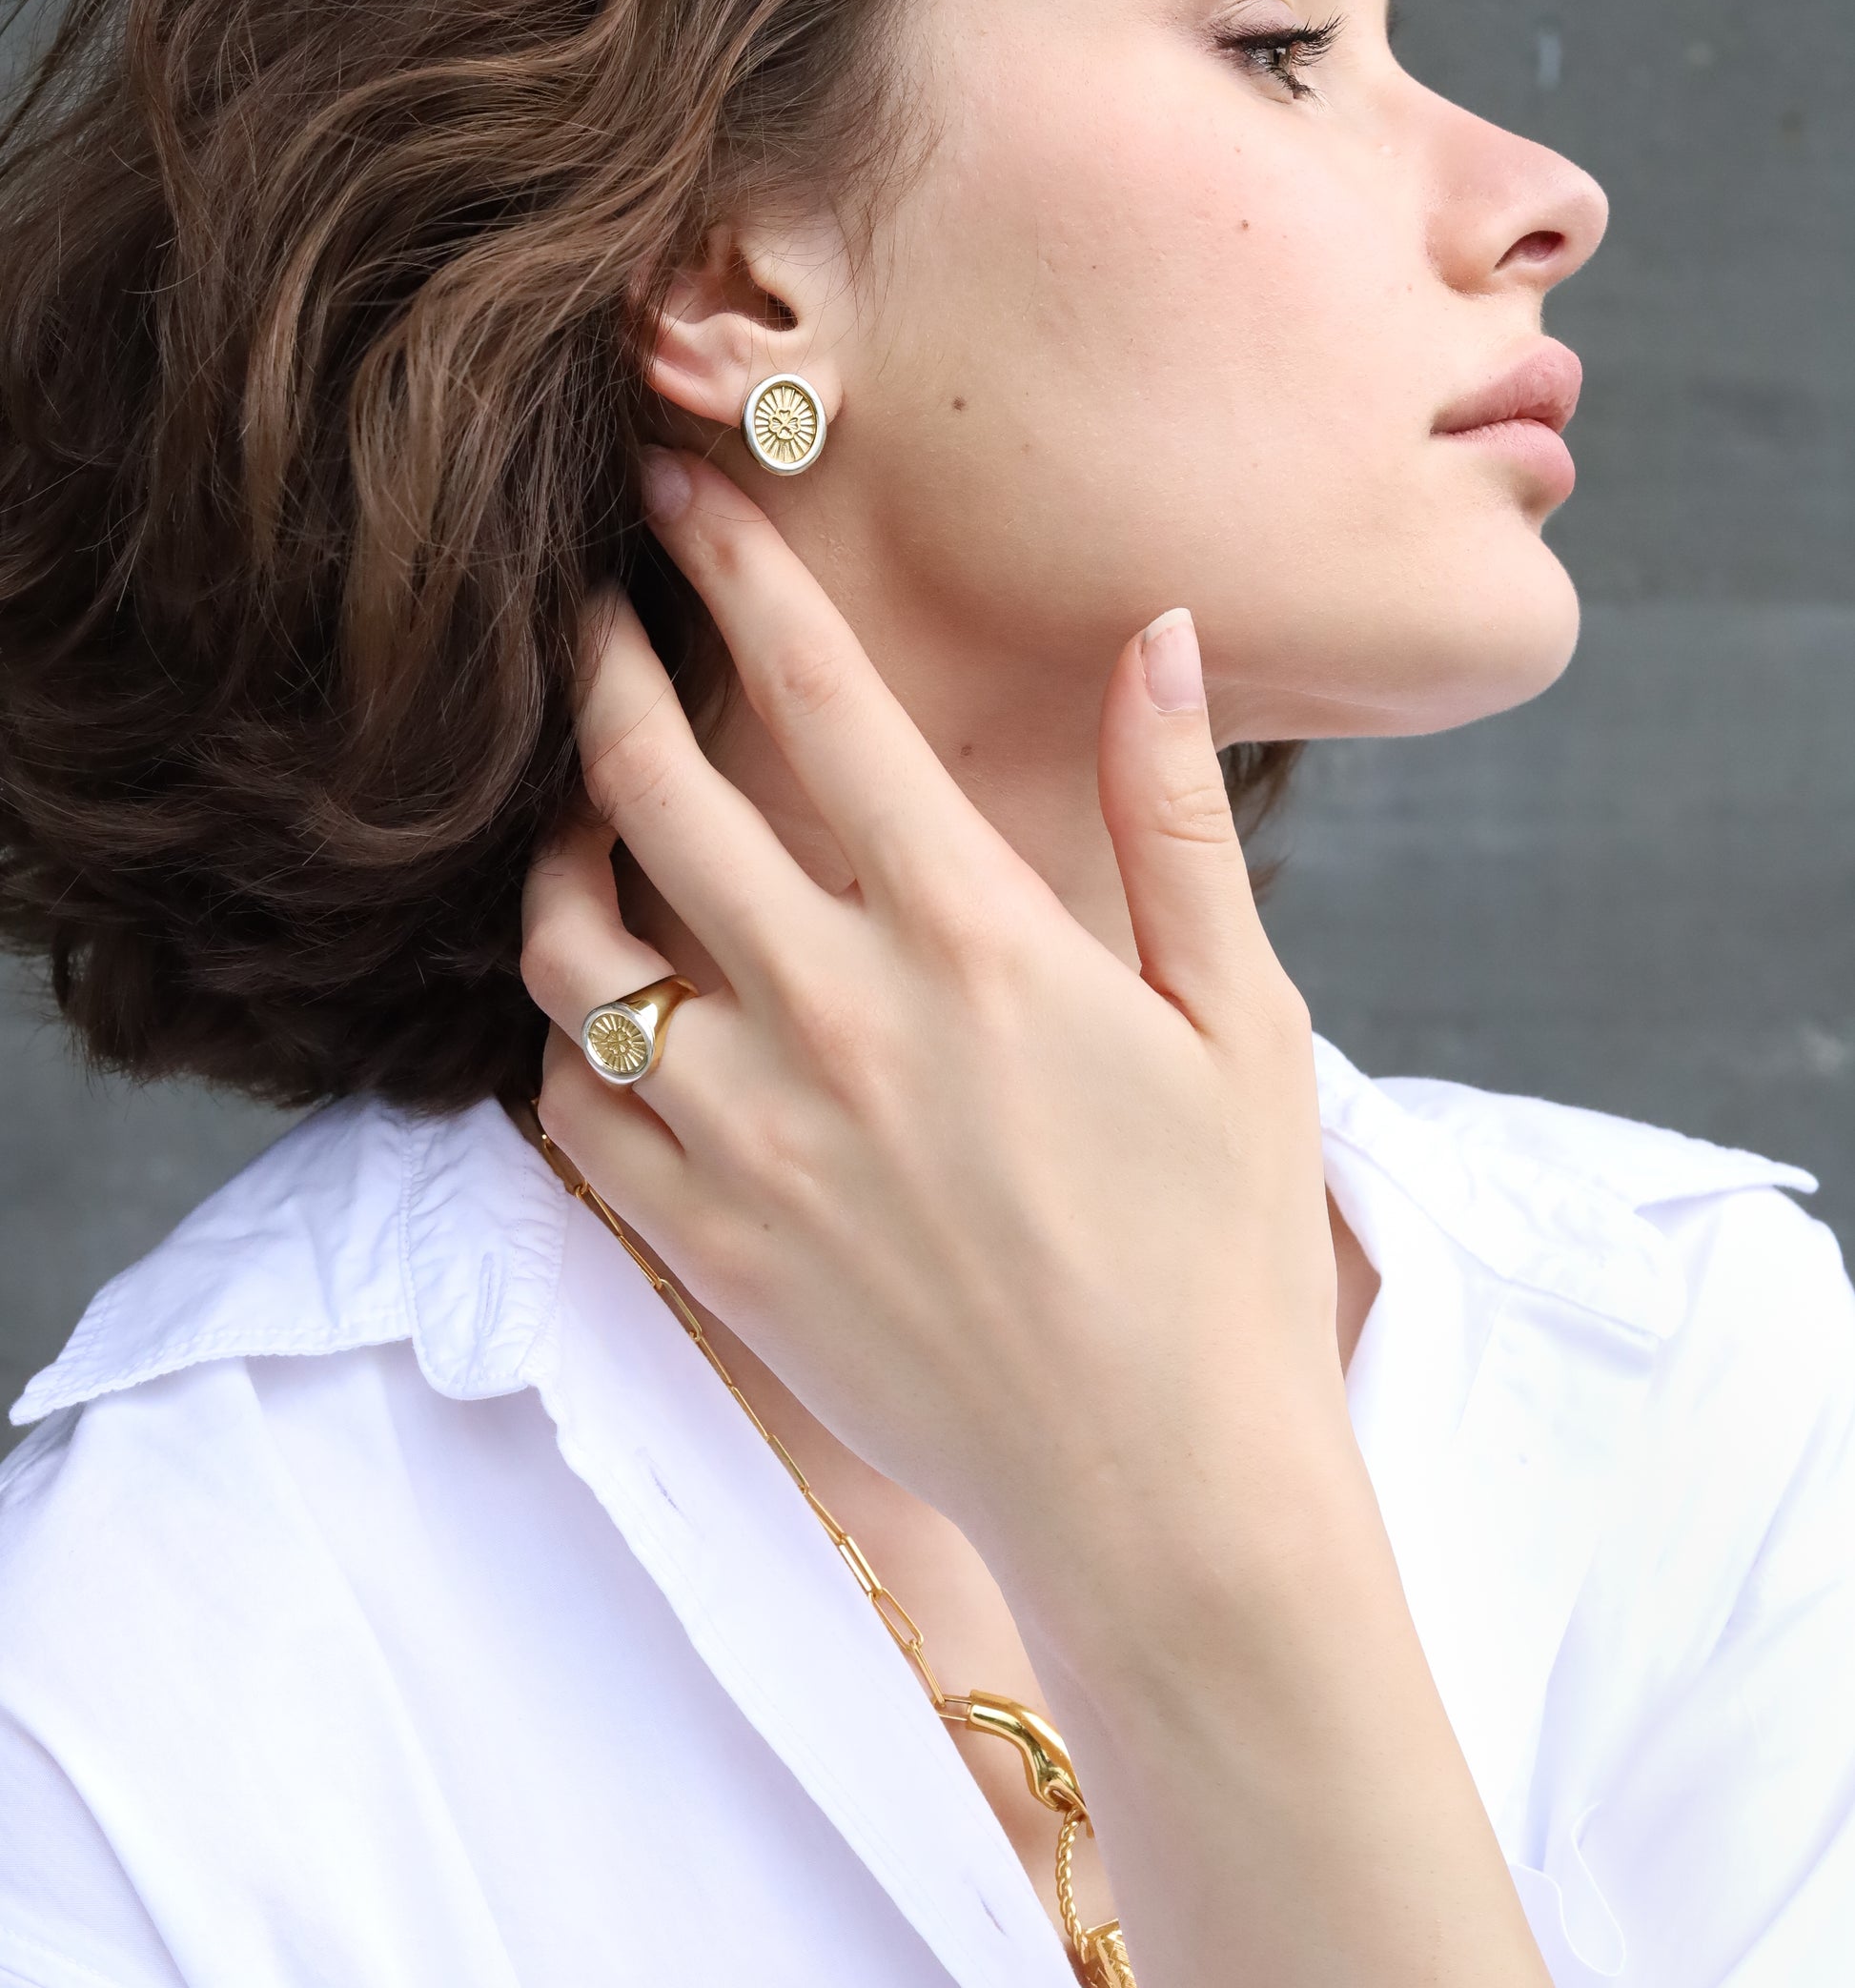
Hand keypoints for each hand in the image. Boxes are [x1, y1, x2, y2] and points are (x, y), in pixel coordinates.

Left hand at [521, 448, 1351, 1613]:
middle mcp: (836, 1017)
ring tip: (582, 811)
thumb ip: (1175, 817)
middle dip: (604, 667)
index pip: (822, 702)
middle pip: (658, 789)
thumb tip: (1161, 636)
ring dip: (557, 852)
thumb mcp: (1240, 1018)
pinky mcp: (703, 1243)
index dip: (738, 574)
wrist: (1157, 1494)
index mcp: (973, 939)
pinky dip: (569, 1034)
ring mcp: (751, 1137)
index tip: (680, 493)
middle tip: (587, 609)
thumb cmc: (1218, 1250)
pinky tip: (610, 1003)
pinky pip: (572, 1103)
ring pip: (574, 948)